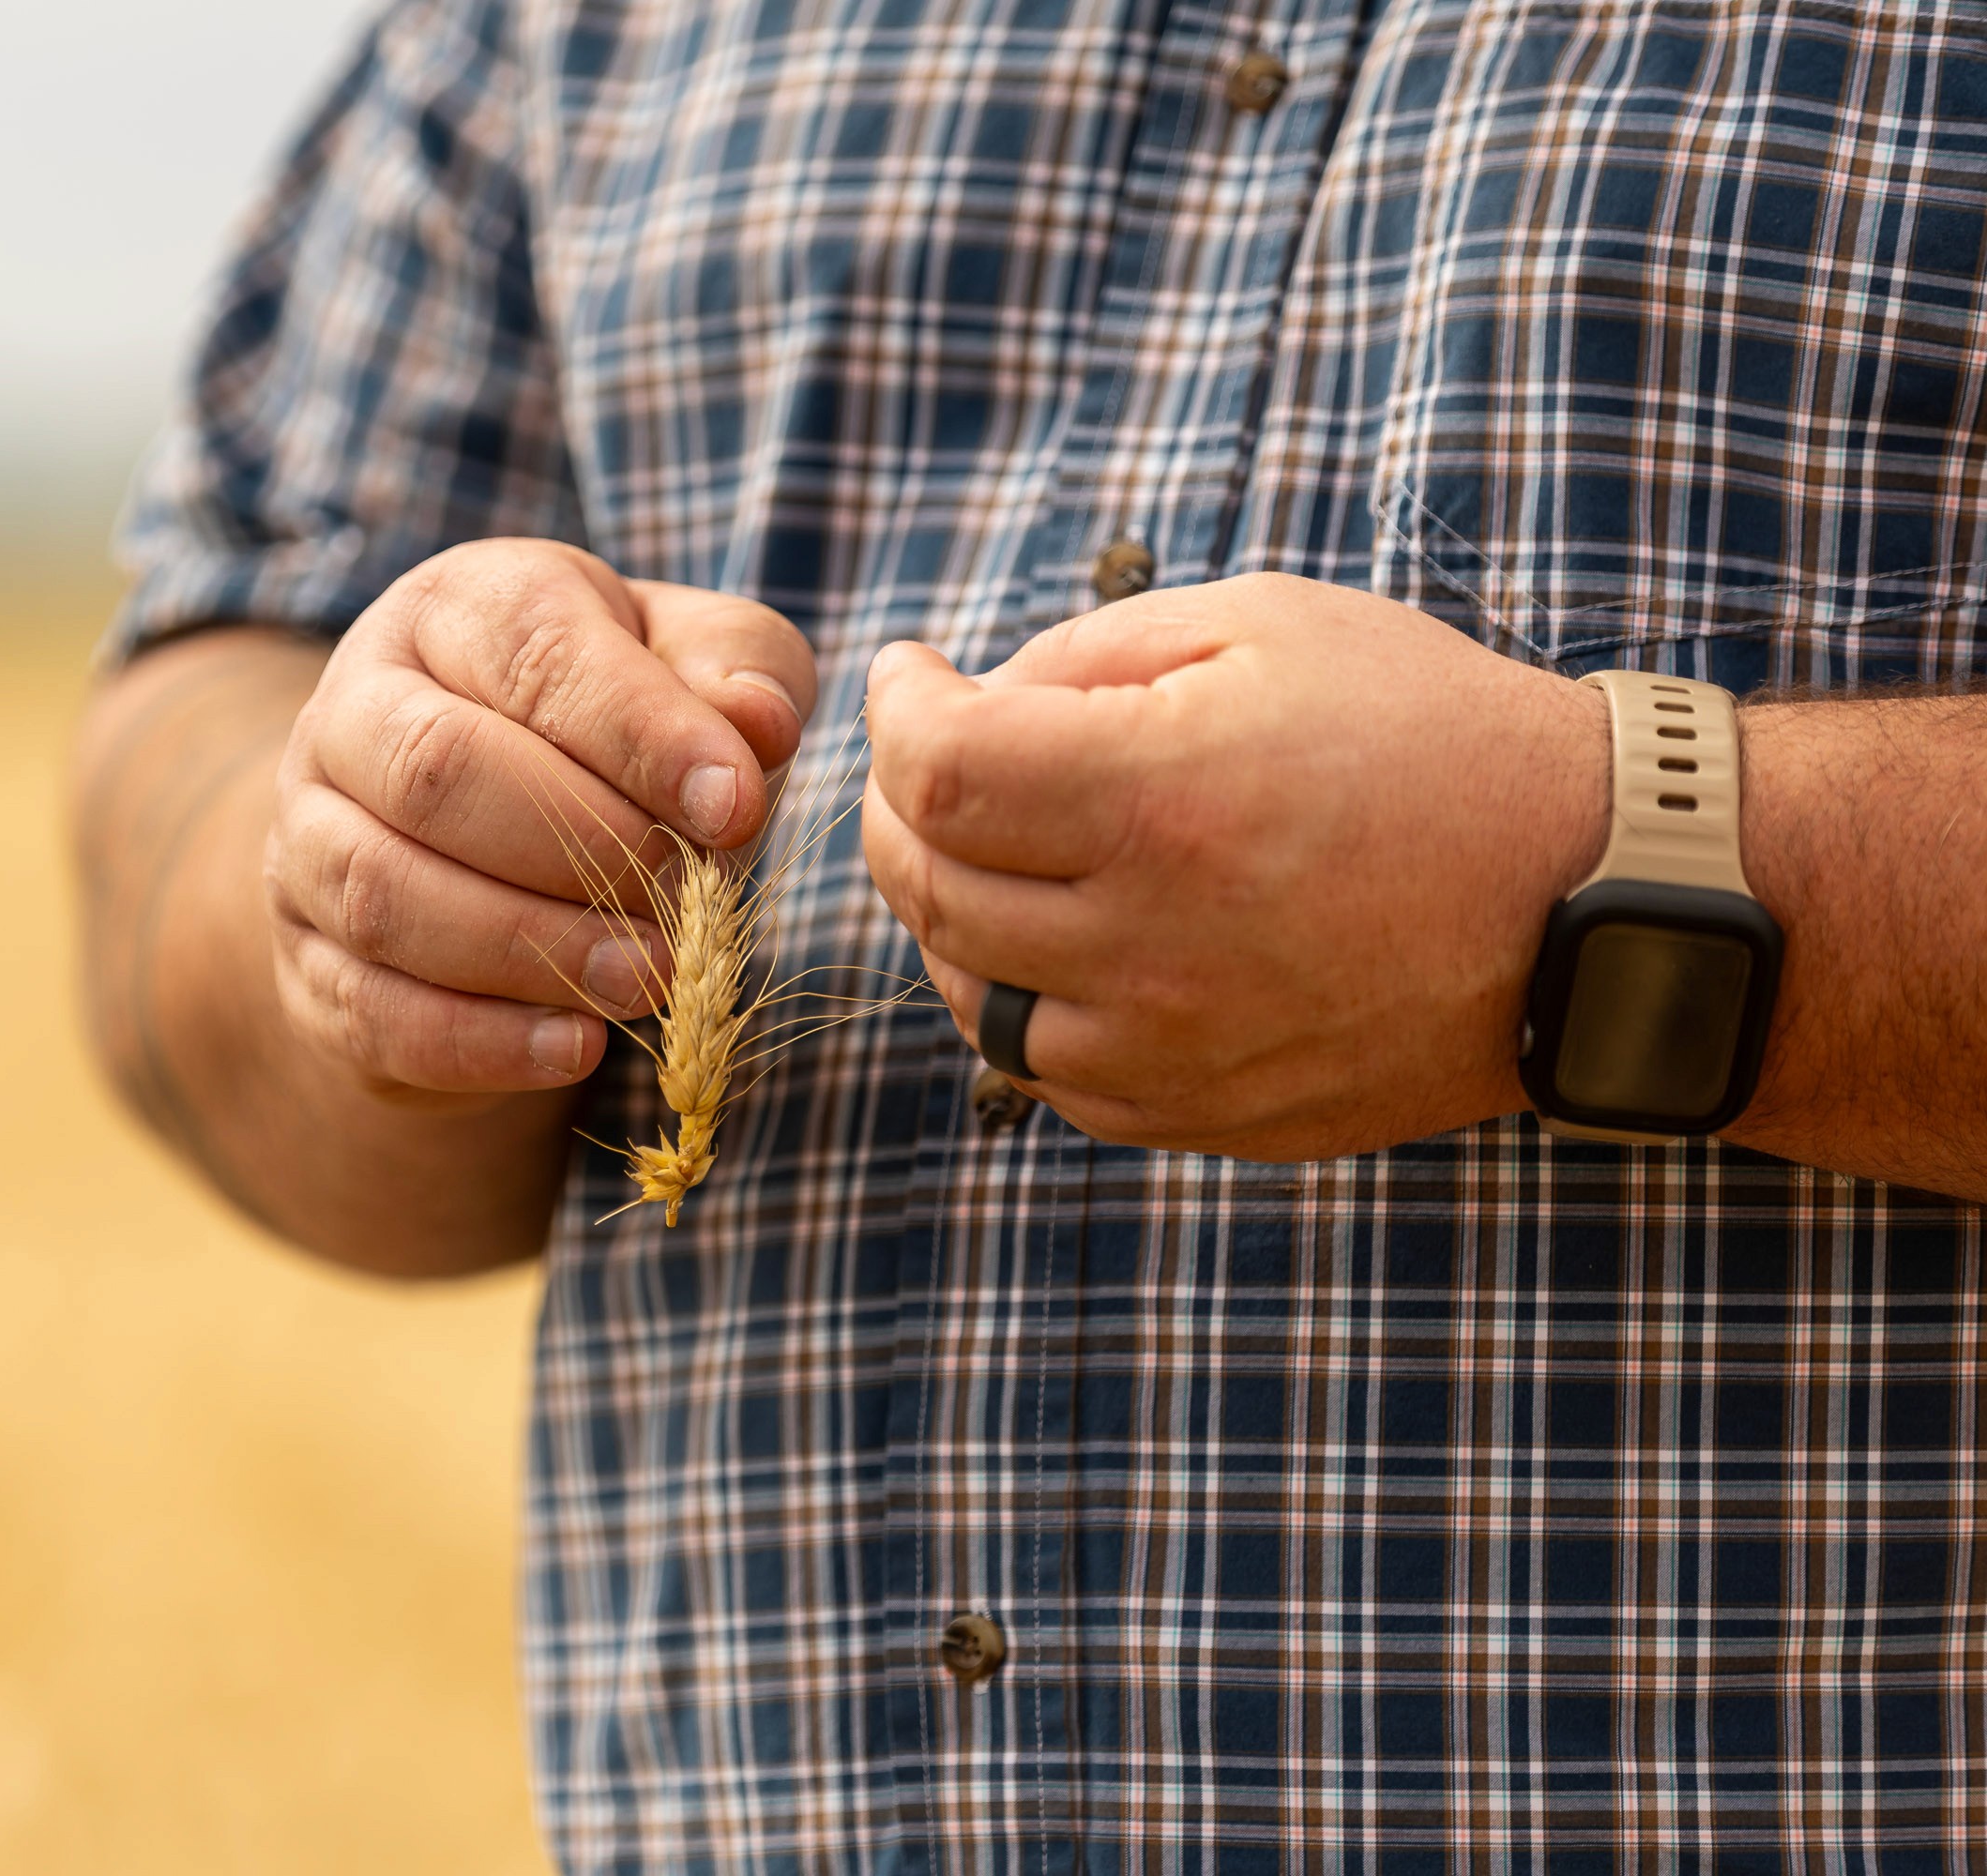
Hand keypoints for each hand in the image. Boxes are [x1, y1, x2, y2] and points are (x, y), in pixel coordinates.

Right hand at [270, 539, 814, 1101]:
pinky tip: (578, 1046)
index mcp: (454, 611)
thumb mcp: (691, 668)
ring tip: (648, 979)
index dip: (639, 732)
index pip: (531, 653)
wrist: (491, 834)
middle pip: (435, 768)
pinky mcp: (308, 957)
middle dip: (579, 848)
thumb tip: (757, 725)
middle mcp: (352, 709)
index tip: (736, 806)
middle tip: (687, 908)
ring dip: (533, 949)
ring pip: (386, 894)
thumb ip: (735, 673)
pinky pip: (369, 1008)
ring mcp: (308, 836)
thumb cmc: (611, 730)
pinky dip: (479, 1041)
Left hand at [861, 571, 1611, 1159]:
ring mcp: (1171, 1046)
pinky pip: (1043, 1071)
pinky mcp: (1200, 1114)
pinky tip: (1051, 936)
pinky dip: (1016, 998)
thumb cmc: (1430, 737)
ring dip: (945, 908)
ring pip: (969, 989)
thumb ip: (1091, 652)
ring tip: (989, 844)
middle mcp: (1150, 941)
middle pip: (929, 883)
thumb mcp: (1267, 626)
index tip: (910, 677)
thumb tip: (970, 697)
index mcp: (1161, 800)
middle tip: (927, 759)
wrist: (1586, 901)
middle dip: (899, 807)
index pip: (937, 772)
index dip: (895, 714)